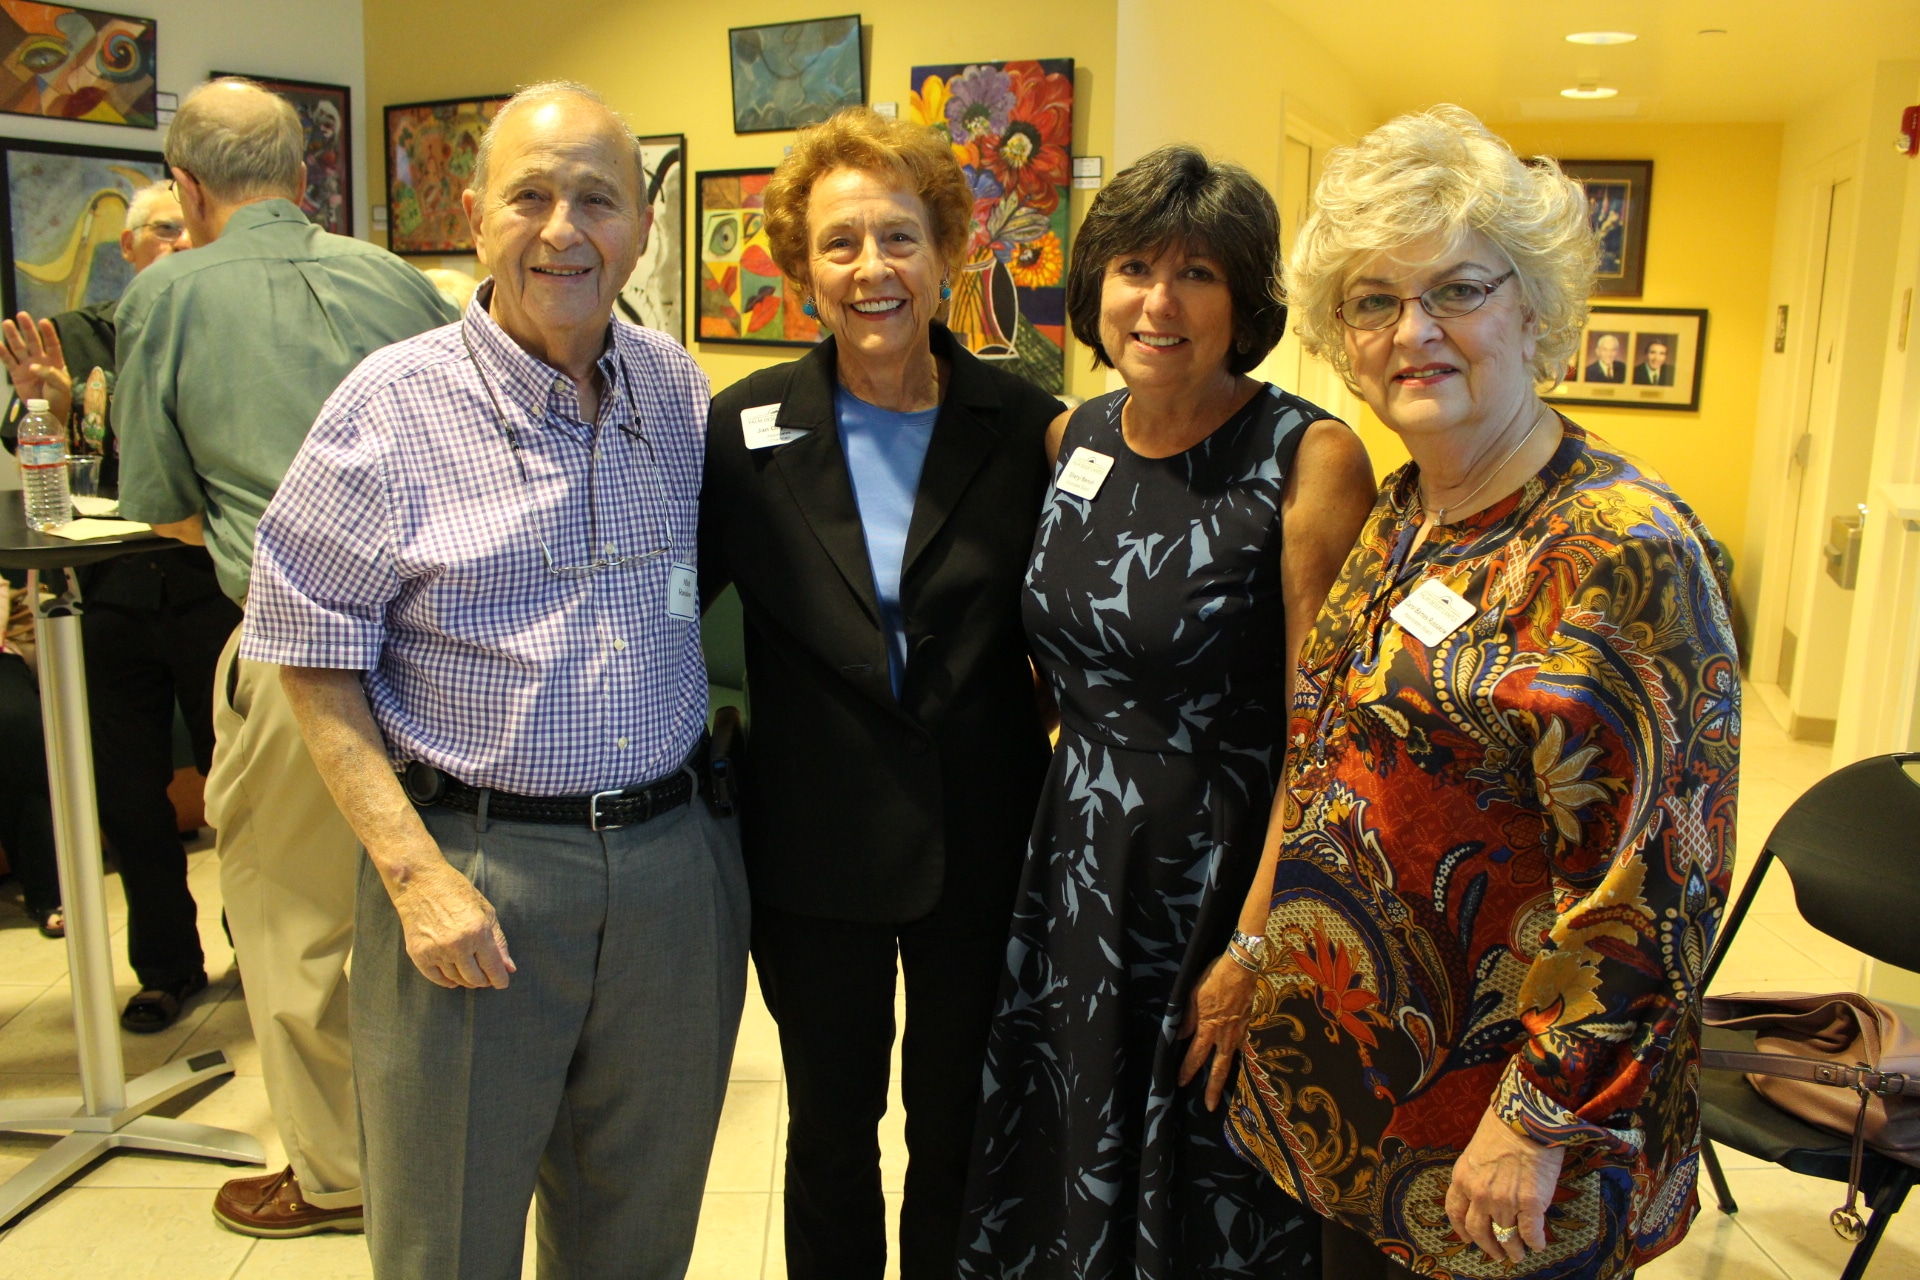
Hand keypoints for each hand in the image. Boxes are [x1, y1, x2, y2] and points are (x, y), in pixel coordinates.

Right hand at [0, 313, 70, 423]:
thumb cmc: (59, 398)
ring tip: (7, 323)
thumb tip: (33, 366)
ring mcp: (27, 366)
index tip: (43, 321)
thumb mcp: (62, 386)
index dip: (48, 333)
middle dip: (27, 328)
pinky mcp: (16, 374)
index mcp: (55, 361)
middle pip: (33, 341)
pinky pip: (8, 361)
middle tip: (21, 315)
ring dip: (13, 336)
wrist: (48, 412)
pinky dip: (2, 352)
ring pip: (19, 348)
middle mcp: (40, 360)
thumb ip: (50, 374)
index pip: (52, 344)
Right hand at [389, 857, 515, 988]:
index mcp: (477, 932)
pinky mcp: (418, 954)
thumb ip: (498, 942)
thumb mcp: (485, 912)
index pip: (493, 967)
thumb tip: (509, 968)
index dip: (500, 979)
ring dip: (466, 980)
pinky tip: (454, 977)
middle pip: (475, 978)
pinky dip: (447, 981)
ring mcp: (436, 951)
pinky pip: (436, 978)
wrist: (420, 882)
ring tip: (471, 972)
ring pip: (457, 979)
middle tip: (486, 977)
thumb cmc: (456, 892)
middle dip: (484, 980)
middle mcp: (457, 945)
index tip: (502, 983)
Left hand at [1177, 952, 1258, 1109]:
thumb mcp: (1194, 995)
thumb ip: (1188, 1018)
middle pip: (1219, 1068)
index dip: (1187, 1071)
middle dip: (1214, 1089)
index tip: (1180, 1083)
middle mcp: (1226, 1034)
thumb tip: (1180, 1036)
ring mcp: (1241, 1031)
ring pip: (1234, 1060)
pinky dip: (1241, 1058)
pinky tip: (1240, 1064)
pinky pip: (1245, 1047)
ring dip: (1228, 1076)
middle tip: (1210, 1106)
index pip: (1195, 1056)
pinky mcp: (1251, 1025)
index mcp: (1209, 1027)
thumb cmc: (1215, 976)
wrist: (1243, 966)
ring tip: (1226, 1091)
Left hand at [1445, 1105, 1565, 1265]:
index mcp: (1462, 1179)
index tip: (1468, 1239)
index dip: (1462, 1230)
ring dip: (1513, 1249)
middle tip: (1497, 1255)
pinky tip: (1538, 1245)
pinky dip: (1535, 1243)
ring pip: (1506, 1236)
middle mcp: (1479, 1195)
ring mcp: (1504, 1201)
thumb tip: (1483, 1192)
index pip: (1455, 1212)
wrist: (1526, 1119)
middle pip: (1479, 1231)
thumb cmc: (1503, 1128)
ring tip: (1518, 1255)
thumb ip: (1476, 1175)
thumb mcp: (1475, 1152)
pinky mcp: (1530, 1204)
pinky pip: (1531, 1233)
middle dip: (1488, 1246)